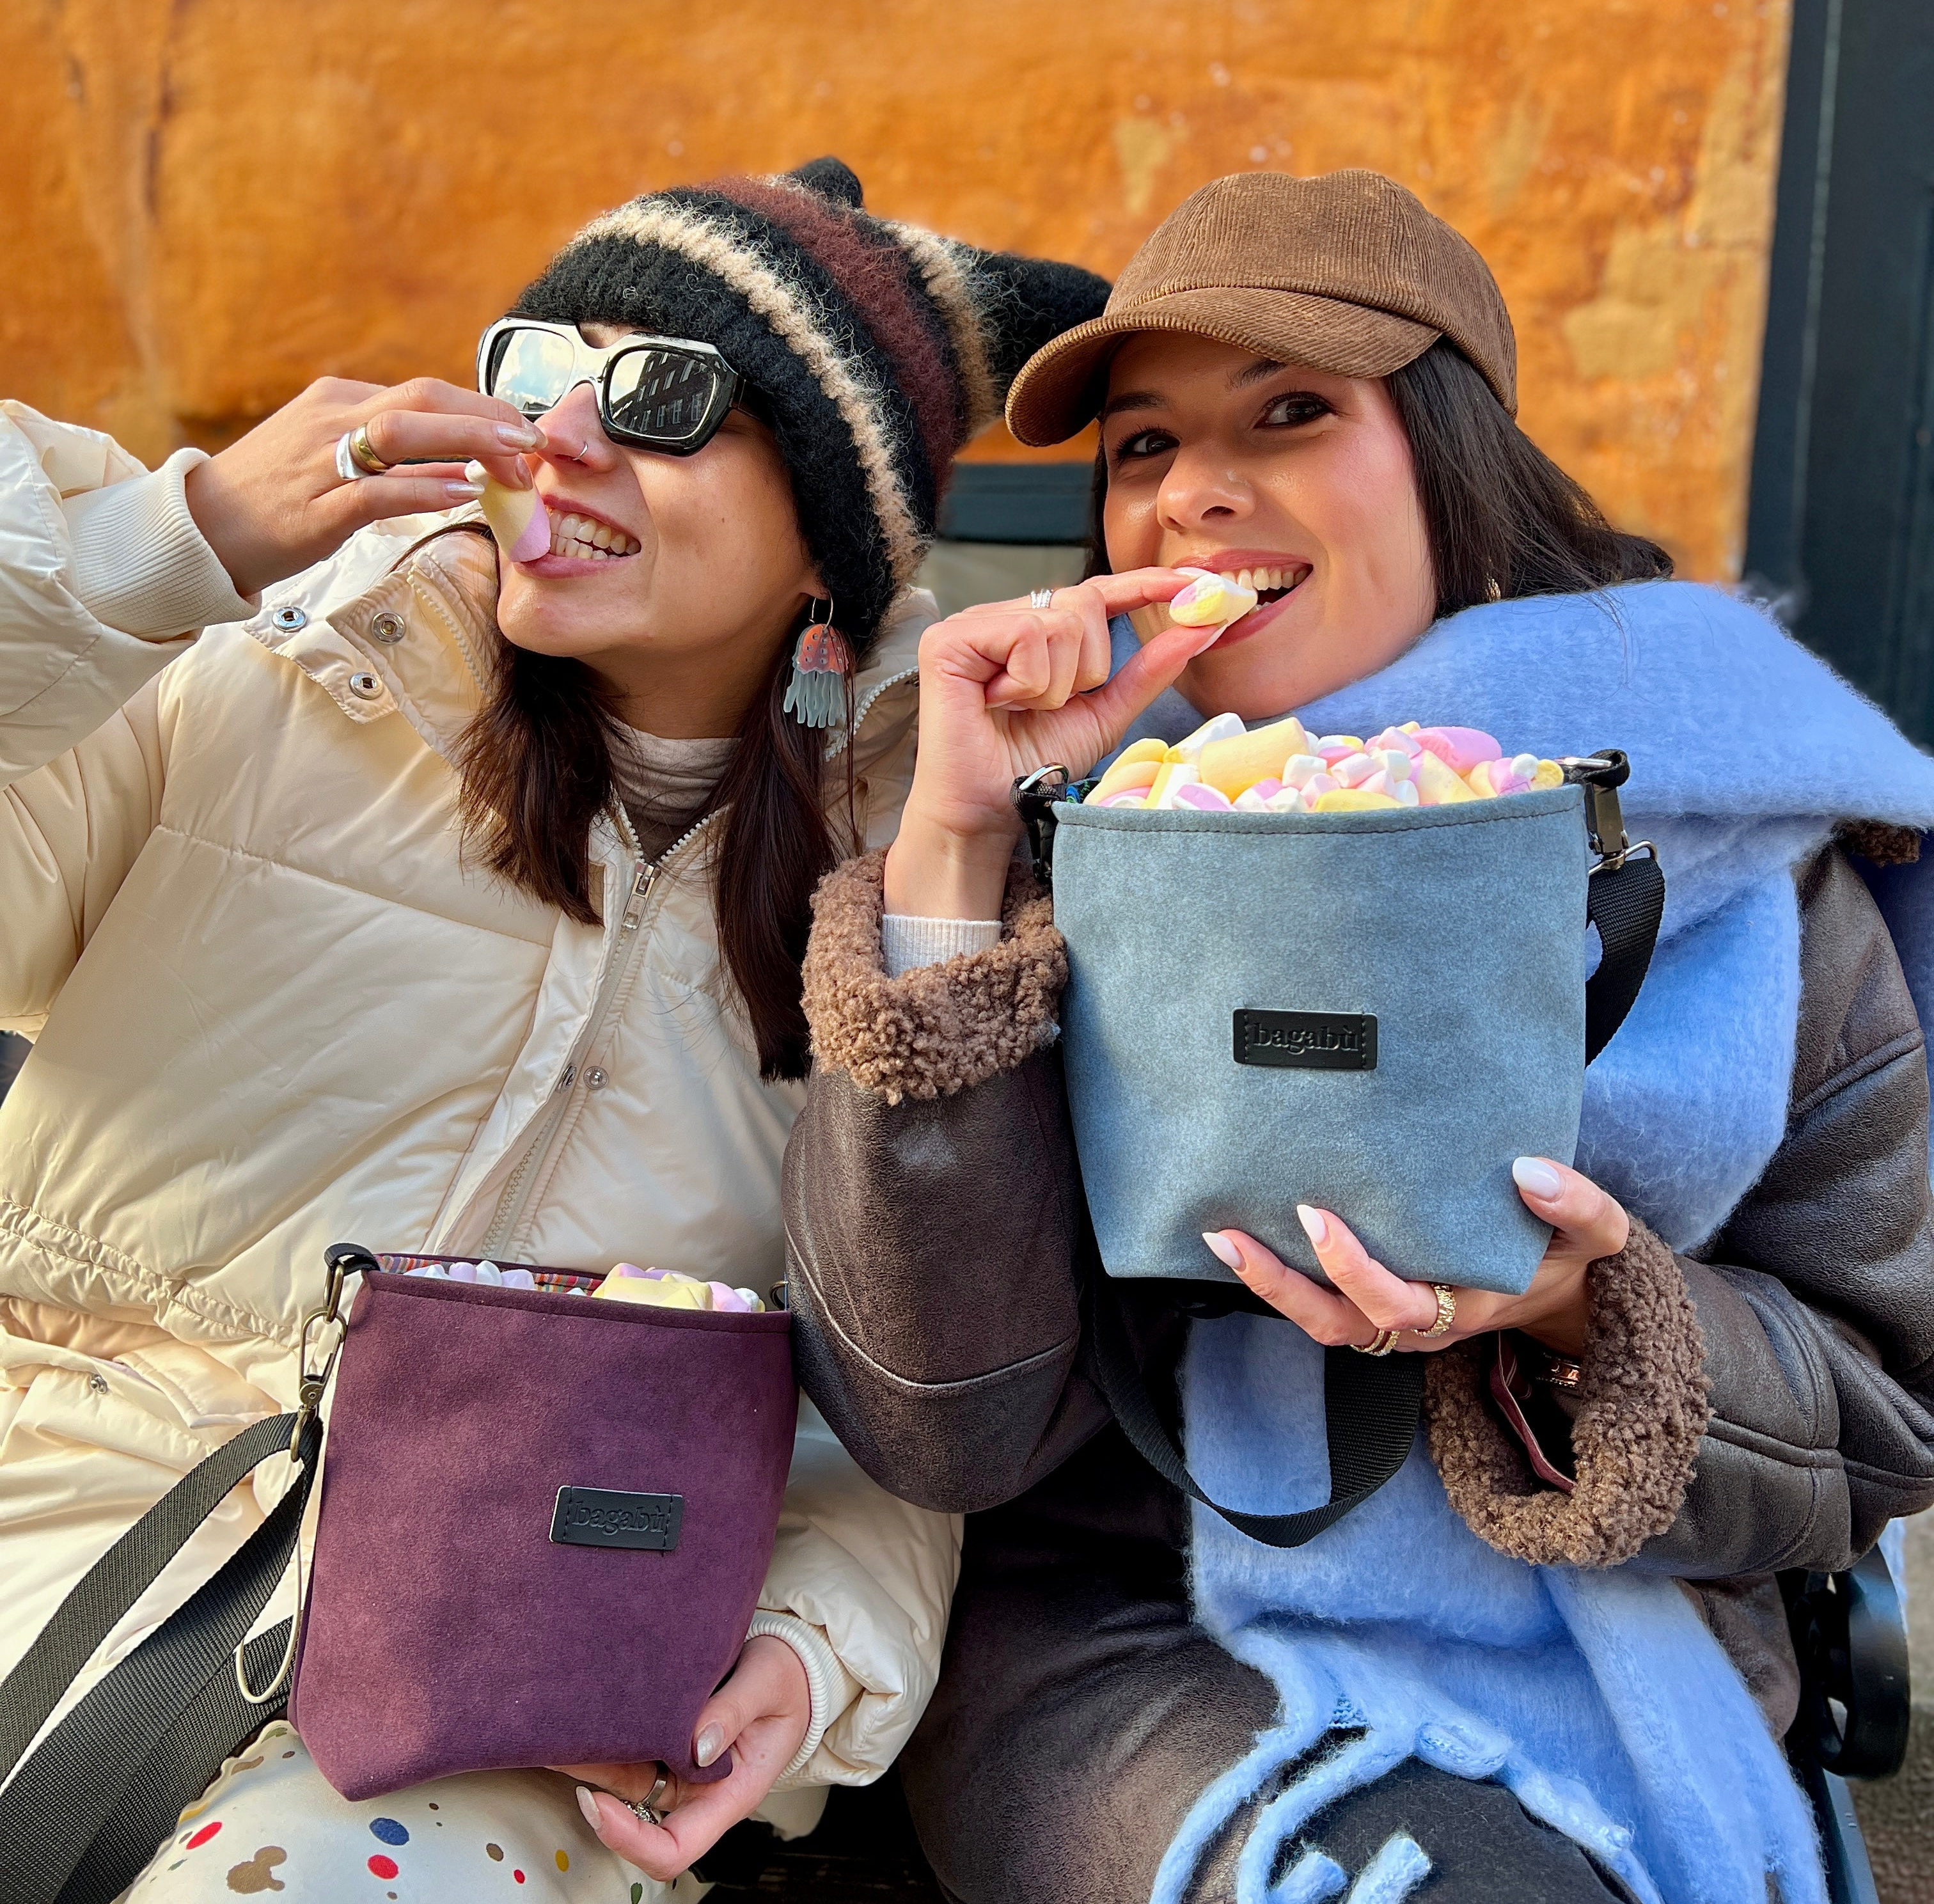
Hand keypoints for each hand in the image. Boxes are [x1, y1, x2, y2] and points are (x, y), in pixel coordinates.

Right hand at [183, 376, 545, 596]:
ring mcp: (320, 462)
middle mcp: (331, 419)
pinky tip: (461, 492)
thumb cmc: (273, 495)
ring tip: (513, 457)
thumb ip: (385, 448)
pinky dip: (422, 488)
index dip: (482, 409)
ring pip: (403, 433)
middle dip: (485, 416)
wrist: (199, 528)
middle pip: (422, 399)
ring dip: (466, 440)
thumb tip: (454, 456)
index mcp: (339, 400)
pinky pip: (376, 491)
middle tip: (533, 441)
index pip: (425, 392)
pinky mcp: (314, 510)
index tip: (522, 433)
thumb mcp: (328, 451)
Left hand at [558, 1633, 810, 1881]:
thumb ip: (734, 1712)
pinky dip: (610, 1736)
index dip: (628, 1840)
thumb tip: (697, 1744)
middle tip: (559, 1748)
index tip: (594, 1803)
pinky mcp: (671, 1743)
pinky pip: (634, 1750)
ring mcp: (682, 1771)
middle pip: (637, 1815)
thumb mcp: (769, 1685)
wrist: (796, 1664)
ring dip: (593, 1759)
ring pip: (627, 1781)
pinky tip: (589, 1711)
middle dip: (593, 1789)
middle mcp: (699, 1792)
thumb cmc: (789, 1680)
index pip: (672, 1850)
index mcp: (731, 1796)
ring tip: (560, 1727)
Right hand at [883, 570, 1217, 919]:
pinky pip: (1025, 635)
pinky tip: (998, 705)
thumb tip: (1200, 626)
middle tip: (1051, 707)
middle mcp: (1003, 615)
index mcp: (1036, 628)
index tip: (1200, 584)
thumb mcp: (1105, 714)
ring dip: (1056, 685)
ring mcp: (974, 623)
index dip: (1147, 585)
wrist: (986, 812)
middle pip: (1085, 604)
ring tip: (1021, 711)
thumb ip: (1148, 671)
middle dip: (1088, 668)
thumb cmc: (1032, 766)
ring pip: (1060, 622)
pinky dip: (1028, 683)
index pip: (1099, 592)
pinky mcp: (949, 639)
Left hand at [1204, 1157, 1627, 1358]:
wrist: (1568, 1294)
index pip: (1396, 1303)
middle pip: (1339, 1325)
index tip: (1316, 1215)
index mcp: (1466, 1306)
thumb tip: (1530, 1171)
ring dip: (1268, 1287)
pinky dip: (1284, 1280)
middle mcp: (1423, 1323)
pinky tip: (1247, 1235)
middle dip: (1282, 1285)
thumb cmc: (1571, 1255)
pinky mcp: (1380, 1307)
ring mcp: (1398, 1321)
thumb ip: (1577, 1205)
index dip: (1352, 1268)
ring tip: (1219, 1237)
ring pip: (1322, 1323)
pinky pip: (1324, 1307)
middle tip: (1233, 1234)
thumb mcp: (1598, 1233)